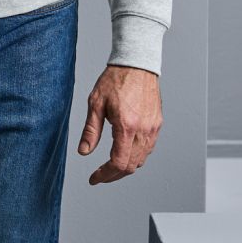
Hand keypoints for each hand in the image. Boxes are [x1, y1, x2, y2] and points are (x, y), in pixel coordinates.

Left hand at [77, 64, 162, 183]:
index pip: (118, 163)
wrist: (137, 64)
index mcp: (126, 126)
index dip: (105, 175)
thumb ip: (91, 130)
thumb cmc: (115, 80)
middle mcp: (143, 130)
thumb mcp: (96, 103)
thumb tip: (84, 152)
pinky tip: (125, 151)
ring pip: (141, 160)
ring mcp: (153, 128)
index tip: (95, 178)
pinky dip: (136, 156)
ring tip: (110, 165)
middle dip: (114, 174)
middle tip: (100, 175)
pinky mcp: (157, 124)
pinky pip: (148, 148)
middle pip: (131, 166)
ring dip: (126, 166)